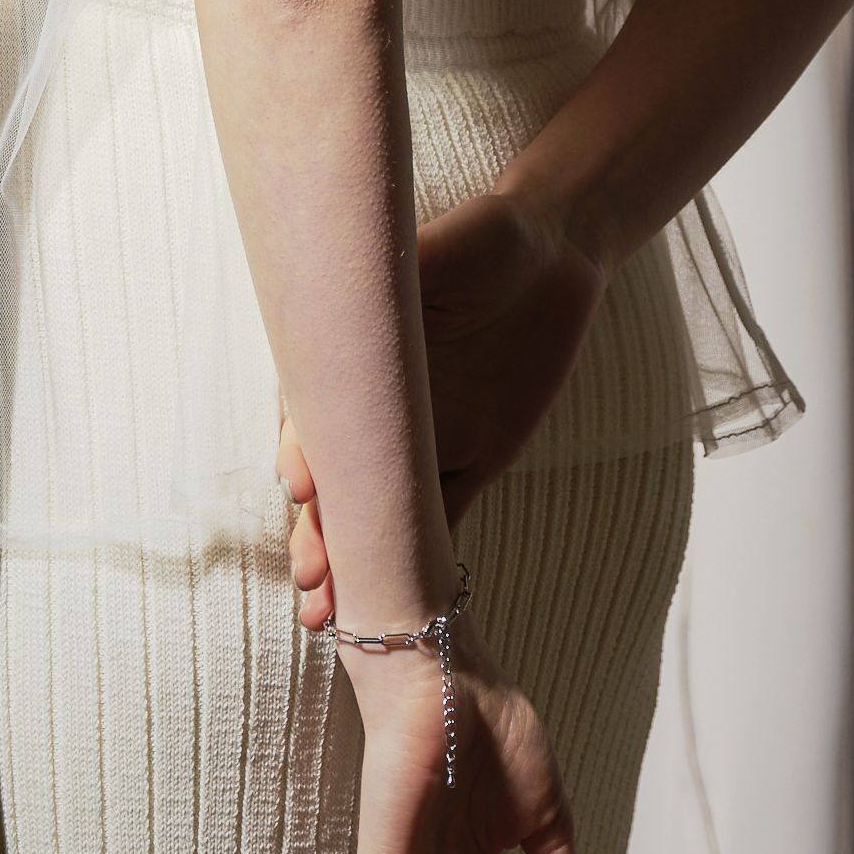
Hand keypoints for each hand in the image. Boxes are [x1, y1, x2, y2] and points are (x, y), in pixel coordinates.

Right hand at [277, 191, 604, 631]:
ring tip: (329, 615)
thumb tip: (359, 273)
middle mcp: (378, 407)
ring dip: (351, 564)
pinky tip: (399, 611)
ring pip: (376, 515)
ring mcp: (422, 440)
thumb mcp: (441, 245)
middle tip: (312, 578)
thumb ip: (405, 270)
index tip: (300, 485)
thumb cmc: (487, 238)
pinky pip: (438, 524)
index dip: (305, 448)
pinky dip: (417, 568)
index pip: (320, 411)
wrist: (553, 252)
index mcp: (357, 356)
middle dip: (318, 530)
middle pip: (337, 479)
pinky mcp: (469, 465)